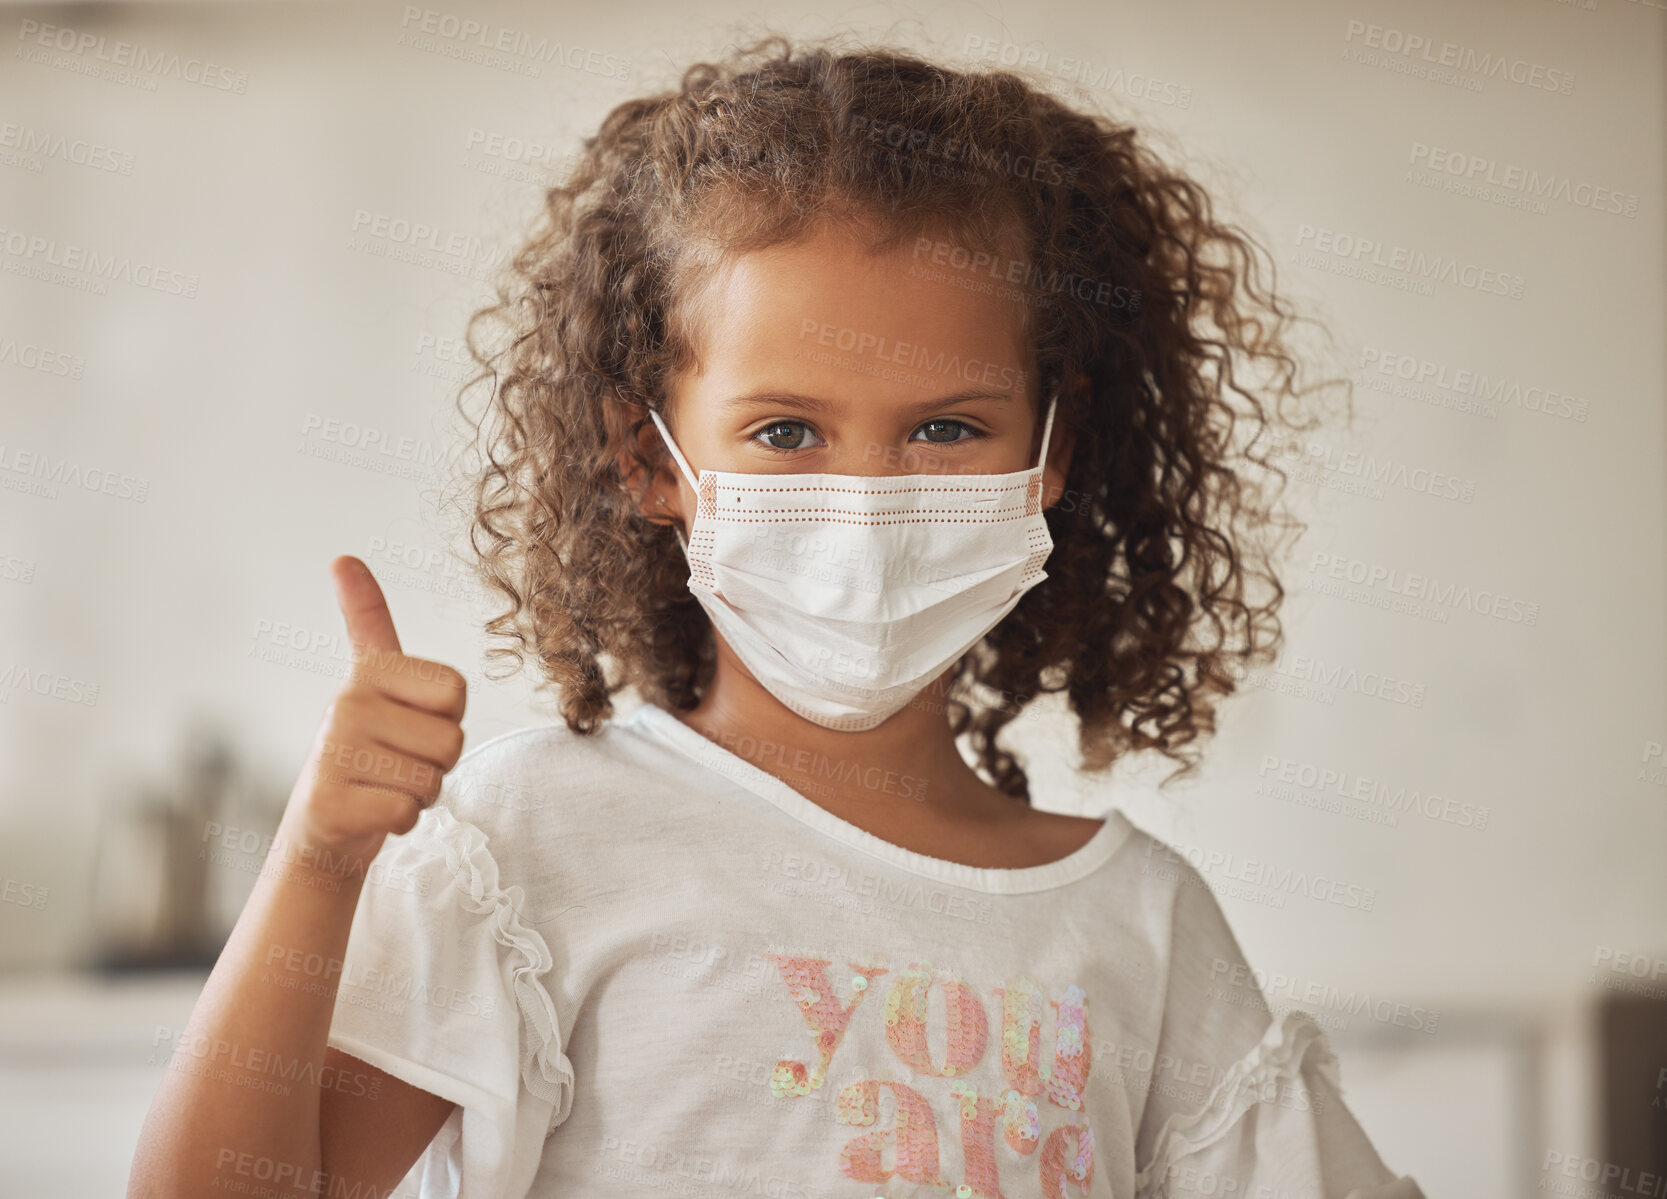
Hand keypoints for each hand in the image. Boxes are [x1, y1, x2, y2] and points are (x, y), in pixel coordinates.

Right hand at [275, 555, 467, 877]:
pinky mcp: (329, 800)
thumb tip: (341, 557)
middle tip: (397, 765)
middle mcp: (346, 703)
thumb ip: (369, 623)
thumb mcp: (379, 686)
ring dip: (420, 794)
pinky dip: (400, 820)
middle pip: (451, 739)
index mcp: (369, 672)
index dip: (449, 718)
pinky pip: (405, 809)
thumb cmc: (369, 755)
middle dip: (437, 764)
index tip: (411, 718)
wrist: (323, 829)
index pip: (455, 690)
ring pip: (430, 777)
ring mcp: (334, 751)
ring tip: (383, 786)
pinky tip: (371, 813)